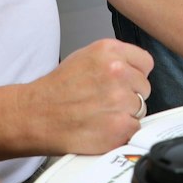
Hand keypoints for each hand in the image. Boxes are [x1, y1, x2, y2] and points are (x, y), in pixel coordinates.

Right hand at [24, 39, 153, 154]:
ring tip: (100, 114)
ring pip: (140, 109)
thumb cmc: (56, 90)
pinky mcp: (120, 125)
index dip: (135, 75)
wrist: (36, 115)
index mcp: (109, 51)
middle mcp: (117, 71)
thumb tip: (134, 69)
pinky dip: (121, 132)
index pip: (146, 62)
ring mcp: (120, 99)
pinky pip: (135, 128)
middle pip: (144, 87)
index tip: (125, 83)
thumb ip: (114, 59)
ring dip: (125, 114)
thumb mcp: (85, 57)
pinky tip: (102, 127)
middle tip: (105, 101)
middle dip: (129, 95)